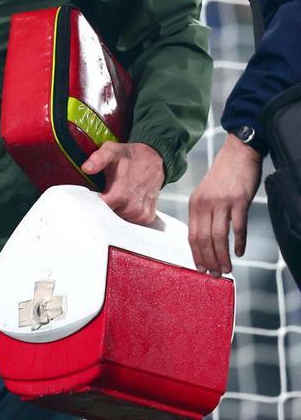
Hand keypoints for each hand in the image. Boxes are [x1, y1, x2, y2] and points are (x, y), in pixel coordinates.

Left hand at [80, 141, 164, 224]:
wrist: (153, 159)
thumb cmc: (130, 157)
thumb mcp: (111, 151)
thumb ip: (97, 159)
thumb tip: (87, 168)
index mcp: (119, 194)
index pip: (97, 212)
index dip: (89, 207)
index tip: (85, 202)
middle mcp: (131, 207)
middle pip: (107, 219)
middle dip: (101, 210)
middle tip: (100, 197)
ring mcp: (140, 214)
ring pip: (118, 221)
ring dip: (114, 213)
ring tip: (114, 199)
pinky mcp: (147, 217)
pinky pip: (130, 223)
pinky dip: (125, 216)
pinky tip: (124, 204)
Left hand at [188, 136, 262, 274]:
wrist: (237, 154)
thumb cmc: (223, 177)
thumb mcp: (205, 195)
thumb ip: (204, 214)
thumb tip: (204, 239)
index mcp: (194, 204)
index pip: (192, 236)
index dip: (196, 255)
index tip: (201, 269)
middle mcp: (204, 204)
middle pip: (204, 239)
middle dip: (209, 260)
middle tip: (216, 275)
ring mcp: (222, 202)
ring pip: (219, 236)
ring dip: (222, 256)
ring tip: (227, 269)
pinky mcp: (239, 201)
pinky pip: (238, 226)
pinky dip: (238, 242)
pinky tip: (239, 252)